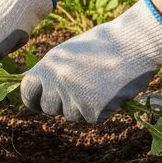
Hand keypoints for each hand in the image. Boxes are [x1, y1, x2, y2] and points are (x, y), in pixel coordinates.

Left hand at [21, 0, 161, 122]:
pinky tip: (112, 92)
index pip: (27, 92)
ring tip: (100, 86)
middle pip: (49, 109)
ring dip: (84, 108)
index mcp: (46, 67)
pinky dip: (103, 110)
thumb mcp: (67, 53)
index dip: (33, 101)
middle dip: (62, 106)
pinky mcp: (93, 110)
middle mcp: (55, 83)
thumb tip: (38, 90)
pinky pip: (93, 118)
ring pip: (72, 116)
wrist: (133, 44)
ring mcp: (73, 98)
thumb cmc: (103, 45)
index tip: (41, 105)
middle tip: (80, 94)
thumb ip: (51, 72)